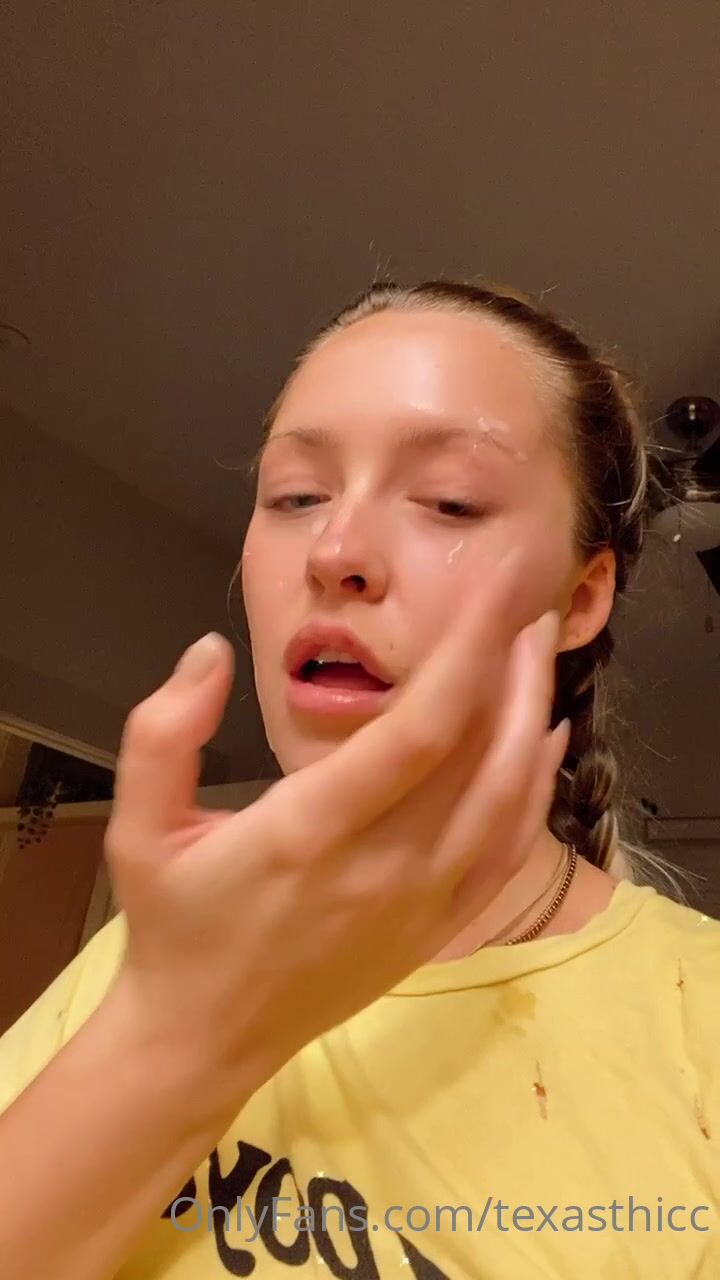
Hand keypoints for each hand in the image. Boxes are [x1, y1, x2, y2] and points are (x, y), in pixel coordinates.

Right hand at [105, 553, 567, 1100]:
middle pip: (478, 755)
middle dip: (512, 668)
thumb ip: (163, 731)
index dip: (468, 653)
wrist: (203, 1038)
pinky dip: (535, 790)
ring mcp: (421, 904)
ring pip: (504, 798)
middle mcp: (385, 867)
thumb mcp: (135, 826)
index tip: (495, 591)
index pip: (418, 729)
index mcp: (311, 830)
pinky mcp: (437, 928)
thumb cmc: (174, 923)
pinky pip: (505, 852)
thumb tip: (210, 649)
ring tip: (536, 649)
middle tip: (524, 600)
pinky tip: (544, 741)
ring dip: (530, 716)